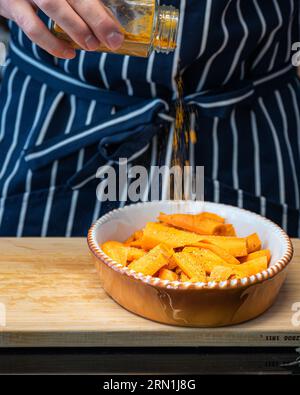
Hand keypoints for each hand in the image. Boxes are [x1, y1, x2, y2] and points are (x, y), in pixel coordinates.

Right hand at [0, 0, 123, 58]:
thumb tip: (110, 27)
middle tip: (112, 41)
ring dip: (75, 28)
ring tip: (92, 46)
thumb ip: (84, 5)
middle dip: (96, 19)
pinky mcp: (11, 5)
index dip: (101, 14)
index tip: (117, 33)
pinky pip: (32, 27)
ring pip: (52, 6)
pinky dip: (52, 44)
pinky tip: (68, 53)